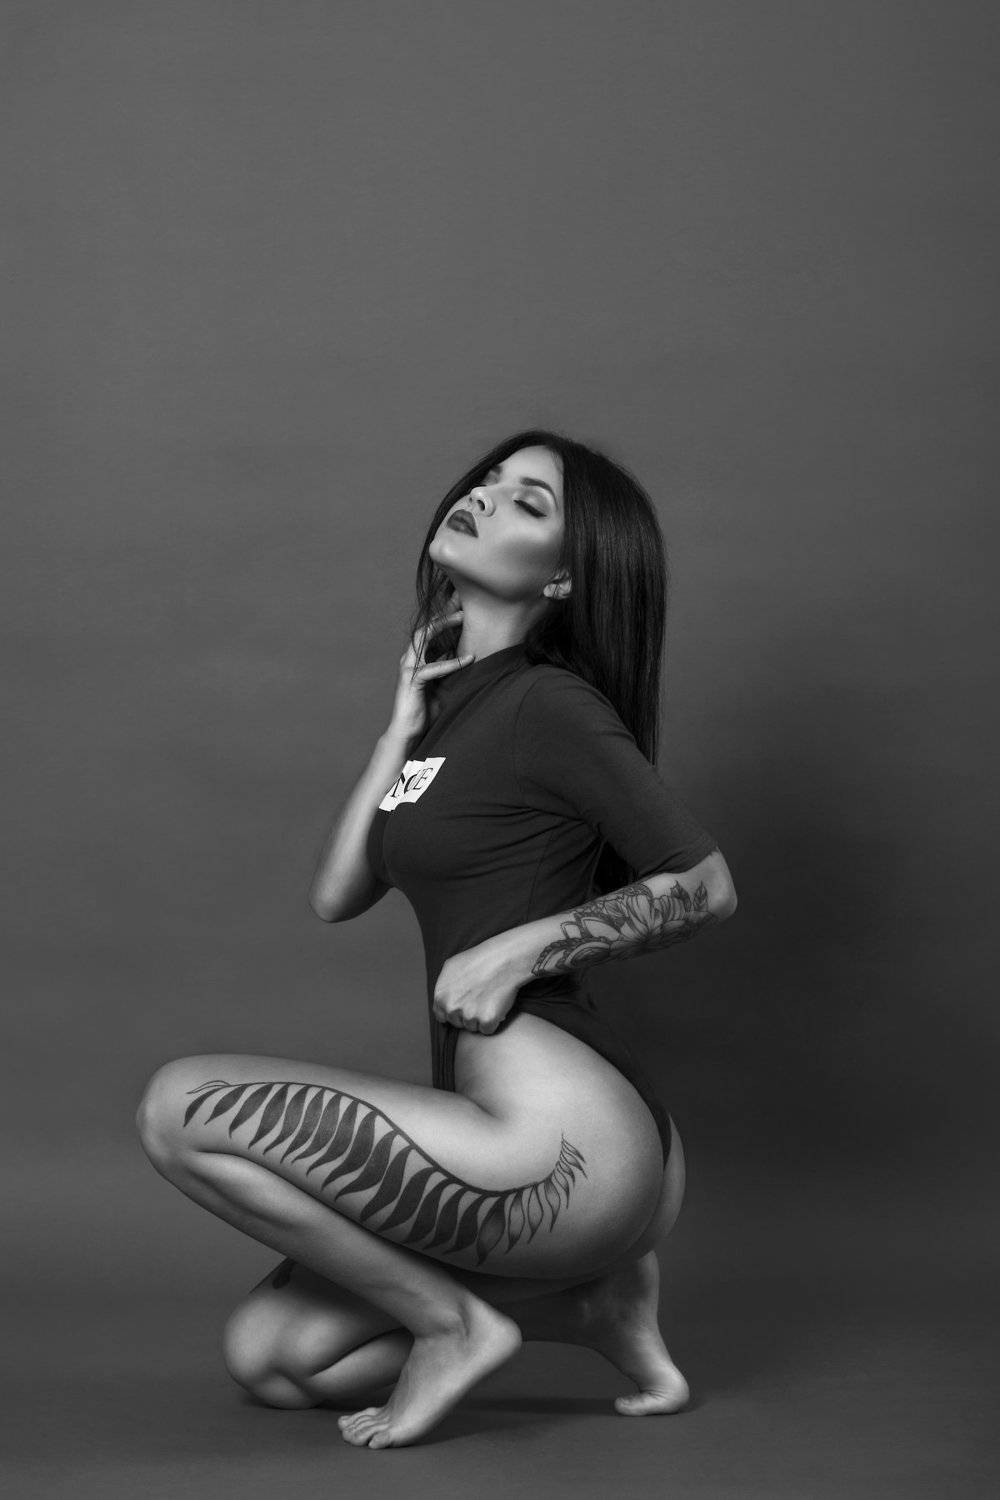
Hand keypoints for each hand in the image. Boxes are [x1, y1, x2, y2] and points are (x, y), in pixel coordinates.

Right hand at [387, 599, 473, 742]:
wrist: (410, 732)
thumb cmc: (428, 709)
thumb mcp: (445, 684)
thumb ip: (452, 669)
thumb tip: (474, 655)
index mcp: (420, 657)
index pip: (434, 630)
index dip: (447, 615)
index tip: (464, 602)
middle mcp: (412, 658)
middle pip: (427, 626)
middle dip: (444, 611)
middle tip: (463, 600)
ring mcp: (409, 668)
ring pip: (423, 638)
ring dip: (443, 626)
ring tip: (462, 618)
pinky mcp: (411, 682)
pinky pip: (432, 668)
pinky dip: (451, 663)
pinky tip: (468, 659)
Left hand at [432, 933, 523, 1034]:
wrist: (503, 959)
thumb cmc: (479, 959)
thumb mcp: (451, 966)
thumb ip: (443, 985)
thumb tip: (442, 996)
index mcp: (440, 996)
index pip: (442, 1016)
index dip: (454, 1010)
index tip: (464, 1004)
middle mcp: (451, 1008)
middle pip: (458, 1022)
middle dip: (467, 1015)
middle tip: (479, 997)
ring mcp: (469, 1016)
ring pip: (473, 1027)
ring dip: (481, 1018)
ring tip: (489, 998)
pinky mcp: (486, 1021)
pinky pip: (488, 1029)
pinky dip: (494, 1021)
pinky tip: (496, 1004)